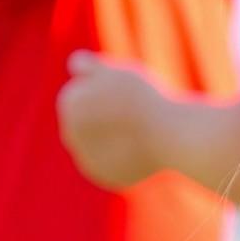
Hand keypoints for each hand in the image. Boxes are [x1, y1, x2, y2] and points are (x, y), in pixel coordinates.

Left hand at [57, 51, 172, 188]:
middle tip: (135, 113)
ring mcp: (87, 158)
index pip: (82, 93)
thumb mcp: (116, 71)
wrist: (169, 136)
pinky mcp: (105, 177)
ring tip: (141, 132)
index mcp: (70, 102)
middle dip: (106, 117)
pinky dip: (124, 158)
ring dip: (115, 138)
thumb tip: (74, 63)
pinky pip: (113, 164)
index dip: (105, 91)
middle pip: (88, 121)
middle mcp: (71, 134)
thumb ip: (89, 66)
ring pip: (101, 143)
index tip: (125, 94)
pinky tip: (142, 149)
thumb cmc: (143, 99)